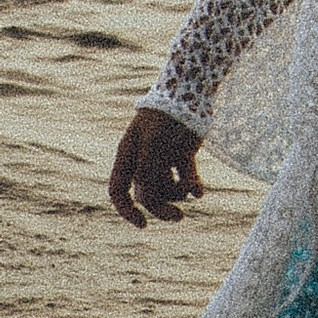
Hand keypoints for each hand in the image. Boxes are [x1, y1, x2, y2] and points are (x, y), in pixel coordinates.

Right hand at [110, 107, 205, 228]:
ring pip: (167, 190)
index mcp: (128, 156)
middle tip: (179, 217)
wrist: (190, 92)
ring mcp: (163, 160)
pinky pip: (185, 180)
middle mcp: (142, 161)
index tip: (143, 224)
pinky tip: (200, 191)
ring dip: (179, 194)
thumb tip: (145, 199)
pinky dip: (193, 187)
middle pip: (146, 196)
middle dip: (161, 209)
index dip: (126, 211)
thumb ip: (147, 170)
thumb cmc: (165, 115)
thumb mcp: (152, 142)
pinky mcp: (182, 157)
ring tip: (192, 187)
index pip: (118, 190)